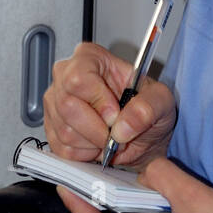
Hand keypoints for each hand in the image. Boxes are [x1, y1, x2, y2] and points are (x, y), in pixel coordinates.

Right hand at [43, 41, 175, 168]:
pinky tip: (96, 144)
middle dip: (96, 129)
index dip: (98, 101)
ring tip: (109, 137)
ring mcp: (55, 102)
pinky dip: (84, 154)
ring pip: (64, 130)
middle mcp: (66, 76)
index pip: (79, 78)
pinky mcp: (51, 128)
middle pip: (67, 105)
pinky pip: (62, 148)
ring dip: (93, 143)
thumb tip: (123, 126)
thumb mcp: (161, 101)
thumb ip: (148, 108)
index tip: (115, 116)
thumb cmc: (147, 108)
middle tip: (116, 133)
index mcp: (91, 58)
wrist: (142, 134)